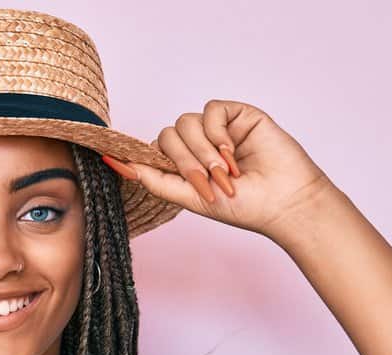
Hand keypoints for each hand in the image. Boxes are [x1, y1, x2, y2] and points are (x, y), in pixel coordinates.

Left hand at [116, 99, 341, 238]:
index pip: (152, 150)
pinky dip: (218, 133)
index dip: (137, 154)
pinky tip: (233, 151)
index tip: (108, 156)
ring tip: (226, 173)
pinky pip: (210, 110)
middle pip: (167, 136)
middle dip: (184, 162)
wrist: (284, 202)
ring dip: (203, 152)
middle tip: (207, 183)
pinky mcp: (237, 115)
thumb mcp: (189, 197)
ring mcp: (217, 129)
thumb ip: (155, 179)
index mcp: (184, 166)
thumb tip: (117, 163)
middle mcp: (198, 145)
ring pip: (186, 123)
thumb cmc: (243, 206)